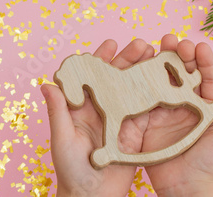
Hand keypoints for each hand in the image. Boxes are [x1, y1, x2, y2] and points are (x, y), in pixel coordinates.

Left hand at [41, 39, 154, 196]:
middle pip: (115, 77)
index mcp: (81, 107)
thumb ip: (58, 112)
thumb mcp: (62, 139)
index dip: (100, 58)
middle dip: (128, 59)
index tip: (111, 43)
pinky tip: (165, 80)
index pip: (90, 75)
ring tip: (156, 55)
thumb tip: (46, 84)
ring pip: (132, 88)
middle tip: (142, 45)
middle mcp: (102, 108)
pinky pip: (146, 109)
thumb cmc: (71, 170)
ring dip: (142, 71)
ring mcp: (120, 118)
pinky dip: (156, 94)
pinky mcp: (135, 131)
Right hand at [142, 34, 212, 195]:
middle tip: (173, 40)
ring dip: (160, 61)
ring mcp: (166, 110)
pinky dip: (143, 79)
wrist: (187, 188)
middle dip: (179, 54)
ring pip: (163, 79)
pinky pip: (145, 95)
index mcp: (207, 106)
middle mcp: (186, 103)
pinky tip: (141, 65)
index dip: (203, 61)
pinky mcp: (148, 119)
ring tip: (156, 45)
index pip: (206, 77)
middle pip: (183, 73)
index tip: (198, 46)